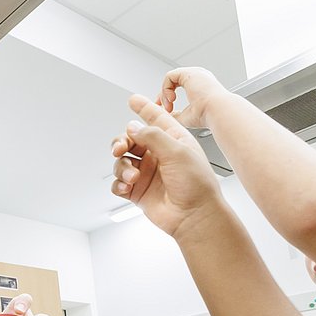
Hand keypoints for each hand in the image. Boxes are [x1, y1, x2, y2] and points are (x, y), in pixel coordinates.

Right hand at [110, 94, 223, 238]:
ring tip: (133, 177)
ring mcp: (147, 173)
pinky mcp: (138, 191)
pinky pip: (118, 184)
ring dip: (122, 168)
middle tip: (120, 149)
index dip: (144, 108)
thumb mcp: (177, 151)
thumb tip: (132, 127)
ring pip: (122, 162)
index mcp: (172, 140)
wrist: (194, 216)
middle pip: (130, 140)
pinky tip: (126, 187)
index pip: (155, 119)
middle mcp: (158, 155)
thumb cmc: (197, 184)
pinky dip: (118, 184)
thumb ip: (153, 135)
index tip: (133, 99)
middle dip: (122, 143)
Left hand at [157, 67, 228, 128]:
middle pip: (173, 81)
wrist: (216, 110)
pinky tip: (171, 99)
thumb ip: (175, 114)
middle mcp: (198, 77)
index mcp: (200, 85)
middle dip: (163, 95)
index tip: (164, 110)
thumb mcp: (186, 116)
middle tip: (163, 108)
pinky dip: (166, 89)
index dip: (167, 96)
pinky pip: (169, 77)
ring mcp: (194, 73)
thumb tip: (166, 115)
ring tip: (169, 107)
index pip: (178, 86)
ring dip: (165, 94)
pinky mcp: (188, 72)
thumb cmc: (206, 115)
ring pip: (170, 79)